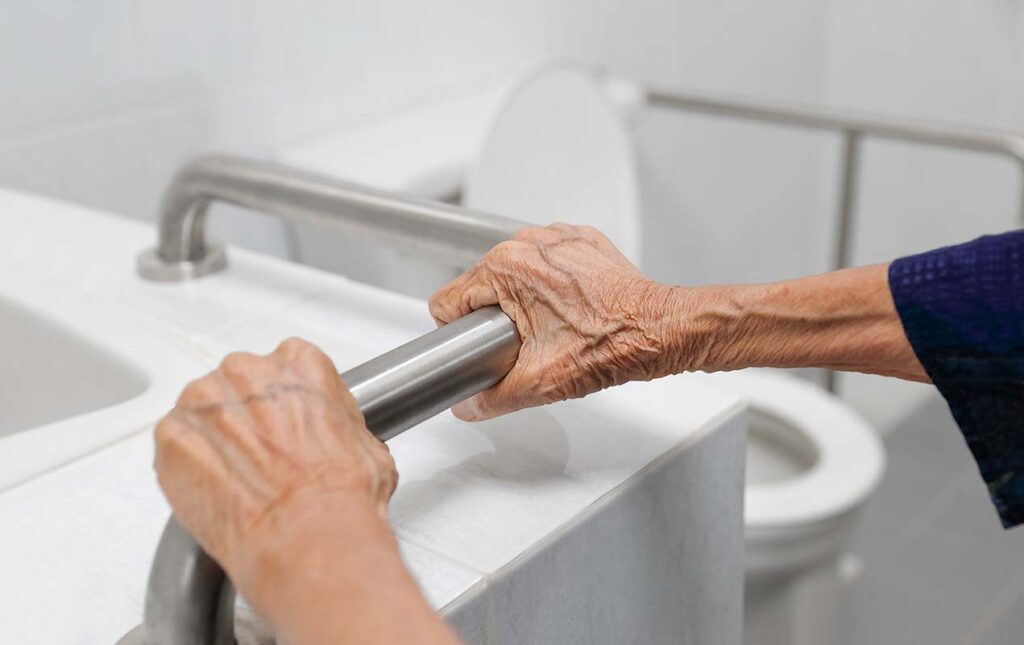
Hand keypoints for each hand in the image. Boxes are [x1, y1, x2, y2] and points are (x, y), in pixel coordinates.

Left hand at [154, 338, 398, 619]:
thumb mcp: (367, 445)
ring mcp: (204, 402)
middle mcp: (247, 371)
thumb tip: (335, 439)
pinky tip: (214, 493)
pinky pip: (173, 445)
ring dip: (215, 441)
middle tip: (264, 460)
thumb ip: (337, 423)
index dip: (285, 404)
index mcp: (298, 363)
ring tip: (239, 482)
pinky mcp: (171, 437)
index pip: (284, 367)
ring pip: (202, 413)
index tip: (287, 429)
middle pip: (238, 386)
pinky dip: (186, 466)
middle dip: (247, 419)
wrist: (309, 536)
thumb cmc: (341, 495)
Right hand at [429, 223, 680, 420]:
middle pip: (481, 285)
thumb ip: (490, 398)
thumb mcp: (538, 384)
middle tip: (528, 342)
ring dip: (523, 300)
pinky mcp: (581, 240)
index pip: (448, 300)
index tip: (486, 347)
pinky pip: (546, 264)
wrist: (661, 330)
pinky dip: (552, 286)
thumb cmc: (612, 345)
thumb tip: (469, 404)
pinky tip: (571, 310)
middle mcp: (528, 242)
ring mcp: (557, 236)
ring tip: (553, 327)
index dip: (460, 333)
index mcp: (506, 267)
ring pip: (513, 274)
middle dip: (495, 317)